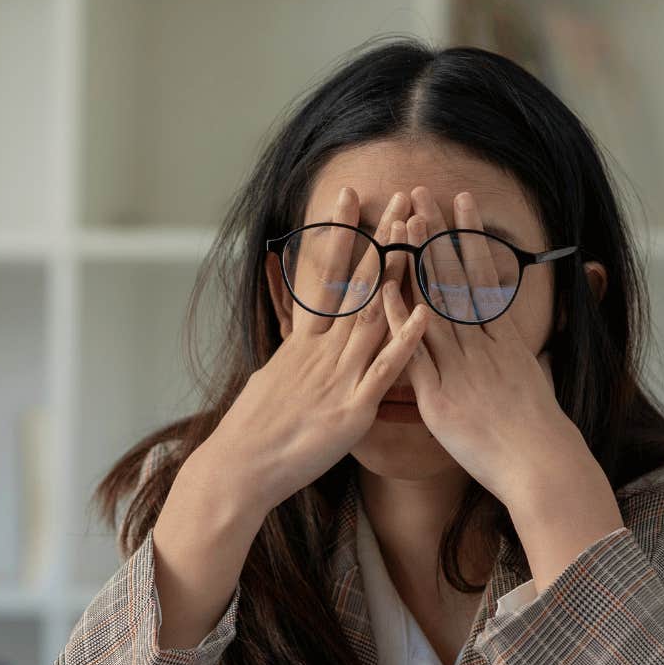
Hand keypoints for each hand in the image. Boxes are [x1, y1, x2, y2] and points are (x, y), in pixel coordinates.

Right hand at [196, 187, 429, 512]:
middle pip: (358, 284)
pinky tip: (424, 312)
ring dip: (399, 273)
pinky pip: (384, 371)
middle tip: (400, 197)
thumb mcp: (272, 379)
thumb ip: (295, 356)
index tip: (350, 196)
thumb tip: (300, 341)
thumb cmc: (255, 431)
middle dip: (381, 238)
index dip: (340, 234)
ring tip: (417, 233)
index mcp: (304, 343)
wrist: (240, 468)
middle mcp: (322, 351)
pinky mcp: (352, 410)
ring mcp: (338, 377)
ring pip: (374, 315)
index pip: (326, 275)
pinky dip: (405, 341)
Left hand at [390, 188, 622, 586]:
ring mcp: (460, 368)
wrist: (540, 467)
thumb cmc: (537, 434)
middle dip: (438, 234)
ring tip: (403, 221)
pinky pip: (414, 352)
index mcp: (504, 340)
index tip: (460, 203)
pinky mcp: (440, 396)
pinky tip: (383, 290)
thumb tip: (510, 338)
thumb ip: (515, 356)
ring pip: (434, 303)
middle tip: (422, 193)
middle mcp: (481, 346)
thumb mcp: (532, 383)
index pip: (482, 276)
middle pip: (455, 278)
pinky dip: (399, 320)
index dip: (469, 238)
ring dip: (417, 261)